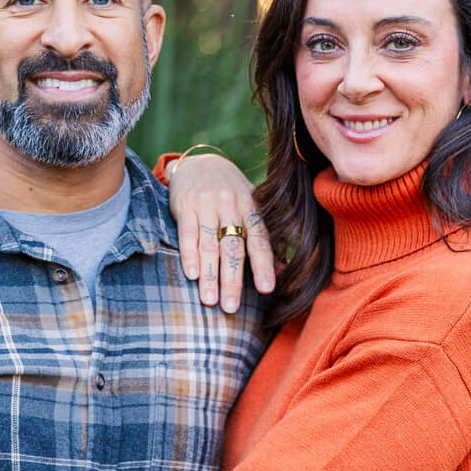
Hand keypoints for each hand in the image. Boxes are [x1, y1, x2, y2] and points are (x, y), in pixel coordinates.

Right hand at [168, 153, 275, 312]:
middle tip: (231, 308)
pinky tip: (191, 275)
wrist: (199, 162)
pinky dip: (189, 254)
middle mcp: (231, 205)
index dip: (263, 265)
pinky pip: (188, 233)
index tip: (266, 289)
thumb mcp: (252, 206)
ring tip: (209, 301)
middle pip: (233, 248)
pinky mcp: (185, 205)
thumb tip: (286, 268)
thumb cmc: (230, 192)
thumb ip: (265, 236)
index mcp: (251, 207)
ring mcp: (207, 205)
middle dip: (232, 280)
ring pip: (209, 245)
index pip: (259, 240)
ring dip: (209, 275)